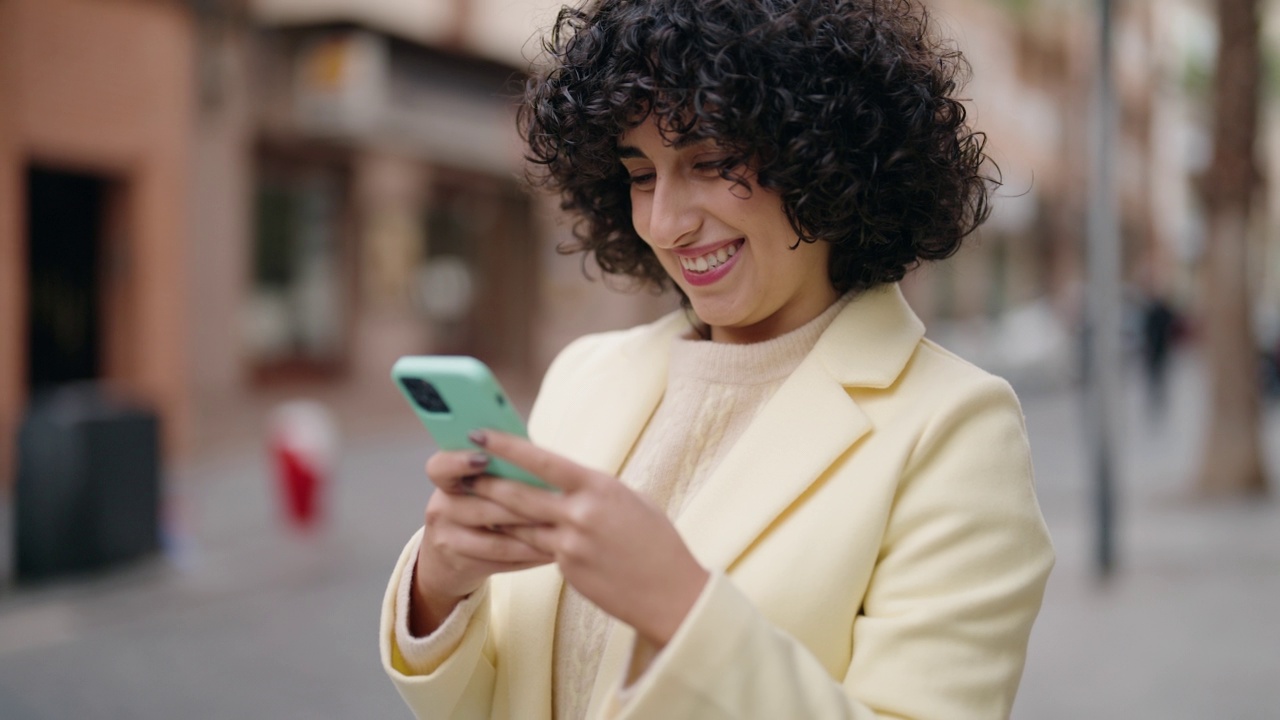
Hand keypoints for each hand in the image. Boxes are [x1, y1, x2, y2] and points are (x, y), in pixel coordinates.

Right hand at [412, 449, 553, 635]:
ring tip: (563, 531)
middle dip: (523, 507)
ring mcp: (449, 541)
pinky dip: (531, 556)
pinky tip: (554, 551)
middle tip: (558, 502)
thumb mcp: (477, 484)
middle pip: (484, 508)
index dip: (460, 462)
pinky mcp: (464, 566)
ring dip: (534, 537)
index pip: (440, 467)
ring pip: (497, 541)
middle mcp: (441, 509)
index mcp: (445, 481)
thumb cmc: (477, 505)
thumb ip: (500, 468)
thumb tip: (537, 452)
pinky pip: (504, 562)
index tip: (484, 458)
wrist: (448, 557)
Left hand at [468, 430, 709, 647]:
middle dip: (486, 481)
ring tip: (470, 500)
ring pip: (520, 524)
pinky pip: (536, 549)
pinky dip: (521, 538)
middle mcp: (580, 514)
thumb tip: (562, 481)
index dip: (506, 446)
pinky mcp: (566, 569)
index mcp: (599, 487)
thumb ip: (592, 490)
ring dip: (494, 512)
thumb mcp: (629, 501)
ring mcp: (570, 545)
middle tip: (460, 470)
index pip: (542, 460)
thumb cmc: (656, 541)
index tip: (479, 434)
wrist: (671, 593)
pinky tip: (505, 533)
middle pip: (519, 494)